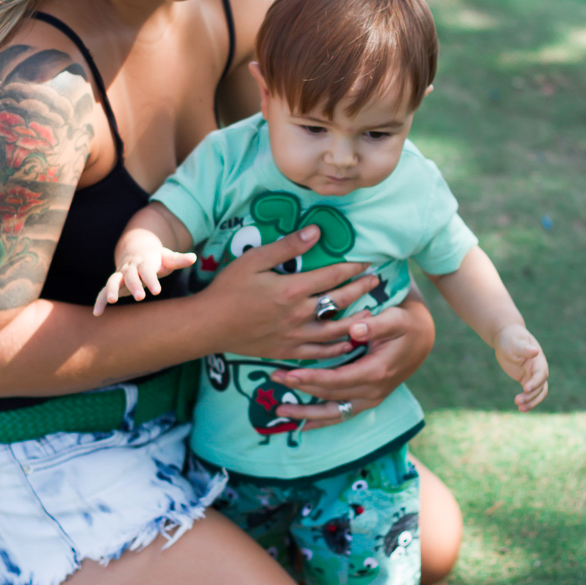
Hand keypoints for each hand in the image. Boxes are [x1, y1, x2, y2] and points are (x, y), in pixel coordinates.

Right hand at [94, 231, 195, 315]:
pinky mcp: (114, 284)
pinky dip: (99, 301)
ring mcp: (120, 275)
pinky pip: (103, 291)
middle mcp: (130, 268)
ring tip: (112, 301)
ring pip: (113, 281)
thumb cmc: (157, 259)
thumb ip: (179, 260)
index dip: (152, 280)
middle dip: (134, 286)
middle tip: (140, 297)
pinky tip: (97, 314)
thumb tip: (194, 258)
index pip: (148, 271)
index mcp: (145, 262)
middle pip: (130, 276)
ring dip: (112, 290)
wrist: (137, 250)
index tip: (157, 291)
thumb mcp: (168, 257)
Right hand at [202, 225, 381, 361]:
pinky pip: (320, 353)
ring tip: (372, 312)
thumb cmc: (229, 289)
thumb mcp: (254, 259)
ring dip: (358, 320)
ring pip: (337, 330)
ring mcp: (296, 336)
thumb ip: (287, 246)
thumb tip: (316, 231)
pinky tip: (348, 342)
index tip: (367, 262)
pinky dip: (338, 348)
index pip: (333, 275)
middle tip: (376, 281)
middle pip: (341, 301)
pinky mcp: (288, 352)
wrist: (209, 325)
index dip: (353, 268)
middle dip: (362, 290)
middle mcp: (300, 314)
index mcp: (293, 289)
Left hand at [269, 290, 435, 429]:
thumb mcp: (396, 318)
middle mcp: (373, 391)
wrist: (421, 336)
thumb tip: (356, 328)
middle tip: (274, 377)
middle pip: (330, 395)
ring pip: (333, 412)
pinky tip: (302, 425)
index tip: (290, 374)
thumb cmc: (405, 323)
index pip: (337, 380)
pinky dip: (321, 421)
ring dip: (306, 412)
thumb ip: (377, 324)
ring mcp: (370, 398)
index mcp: (377, 371)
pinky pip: (341, 414)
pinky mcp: (366, 399)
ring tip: (280, 409)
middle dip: (301, 388)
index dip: (312, 379)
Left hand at [493, 323, 547, 410]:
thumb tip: (535, 351)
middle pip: (540, 387)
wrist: (506, 337)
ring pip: (537, 393)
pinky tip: (522, 409)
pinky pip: (530, 393)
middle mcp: (538, 369)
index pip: (541, 374)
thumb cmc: (511, 338)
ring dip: (531, 402)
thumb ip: (524, 348)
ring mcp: (532, 376)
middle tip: (517, 401)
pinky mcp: (526, 380)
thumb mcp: (516, 342)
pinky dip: (528, 401)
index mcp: (538, 360)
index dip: (535, 382)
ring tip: (520, 409)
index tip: (525, 389)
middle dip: (531, 396)